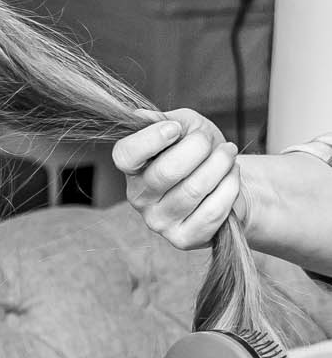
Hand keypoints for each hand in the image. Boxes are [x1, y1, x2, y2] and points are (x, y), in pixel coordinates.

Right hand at [112, 109, 245, 248]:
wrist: (226, 182)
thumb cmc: (201, 153)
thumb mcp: (185, 126)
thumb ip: (165, 119)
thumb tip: (142, 118)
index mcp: (132, 168)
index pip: (126, 155)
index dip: (150, 139)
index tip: (176, 129)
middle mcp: (138, 197)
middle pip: (166, 172)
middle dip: (199, 148)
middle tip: (211, 141)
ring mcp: (158, 222)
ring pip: (193, 190)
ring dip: (220, 165)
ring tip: (228, 154)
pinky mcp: (182, 238)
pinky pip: (211, 211)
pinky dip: (229, 187)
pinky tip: (232, 176)